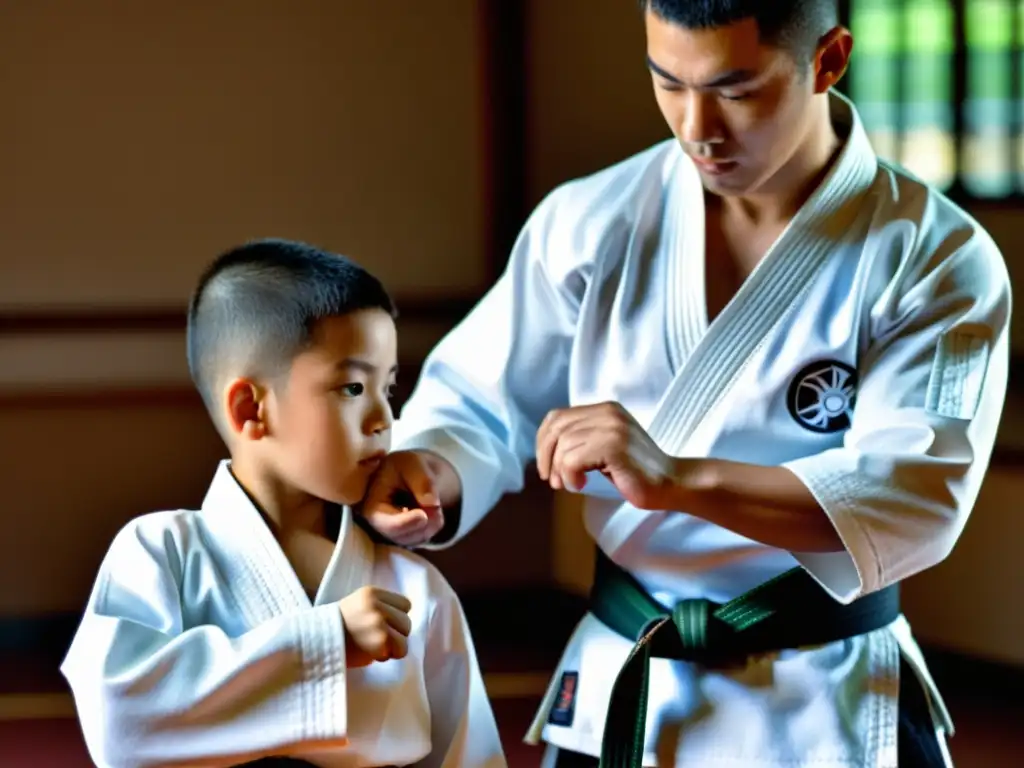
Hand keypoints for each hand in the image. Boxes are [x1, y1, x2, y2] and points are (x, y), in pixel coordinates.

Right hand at [338, 586, 412, 667]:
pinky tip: (372, 654)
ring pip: (405, 637)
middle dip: (395, 634)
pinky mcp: (381, 639)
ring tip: (374, 647)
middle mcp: (377, 604)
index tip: (383, 626)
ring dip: (393, 647)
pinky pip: (400, 650)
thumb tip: (404, 620)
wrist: (316, 644)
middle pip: (407, 621)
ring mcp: (379, 621)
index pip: (405, 605)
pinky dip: (388, 656)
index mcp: (372, 593)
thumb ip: (380, 608)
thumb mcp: (358, 606)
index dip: (396, 618)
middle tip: (375, 640)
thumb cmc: (338, 629)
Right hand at [359, 451, 444, 545]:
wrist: (410, 474)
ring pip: (417, 538)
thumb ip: (422, 479)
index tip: (423, 515)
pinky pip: (425, 538)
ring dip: (432, 521)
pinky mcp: (406, 538)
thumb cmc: (405, 467)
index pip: (386, 524)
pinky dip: (434, 525)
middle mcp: (379, 525)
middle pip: (403, 536)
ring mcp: (392, 534)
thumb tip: (431, 503)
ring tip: (431, 499)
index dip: (405, 523)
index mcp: (371, 505)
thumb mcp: (412, 463)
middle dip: (424, 522)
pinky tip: (429, 509)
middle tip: (437, 505)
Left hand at [536, 401, 677, 508]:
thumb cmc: (635, 471)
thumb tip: (545, 455)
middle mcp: (607, 413)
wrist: (670, 483)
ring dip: (560, 470)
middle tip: (553, 480)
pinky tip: (581, 485)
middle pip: (557, 429)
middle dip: (546, 457)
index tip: (547, 467)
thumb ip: (581, 441)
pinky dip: (570, 475)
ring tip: (570, 484)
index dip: (543, 442)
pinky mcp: (614, 446)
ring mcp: (612, 428)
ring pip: (563, 445)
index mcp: (604, 409)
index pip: (557, 417)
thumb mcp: (604, 447)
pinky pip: (573, 459)